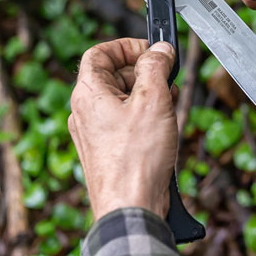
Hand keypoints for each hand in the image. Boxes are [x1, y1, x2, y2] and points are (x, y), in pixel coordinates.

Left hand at [68, 38, 177, 220]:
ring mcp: (94, 135)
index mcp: (88, 94)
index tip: (151, 50)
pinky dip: (145, 119)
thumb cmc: (136, 159)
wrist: (131, 209)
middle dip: (144, 73)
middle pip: (113, 76)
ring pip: (122, 101)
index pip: (100, 53)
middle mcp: (85, 113)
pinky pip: (124, 124)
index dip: (126, 46)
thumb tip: (159, 50)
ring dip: (148, 96)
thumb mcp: (153, 99)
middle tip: (168, 79)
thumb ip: (156, 67)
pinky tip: (164, 129)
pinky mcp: (106, 153)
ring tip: (170, 106)